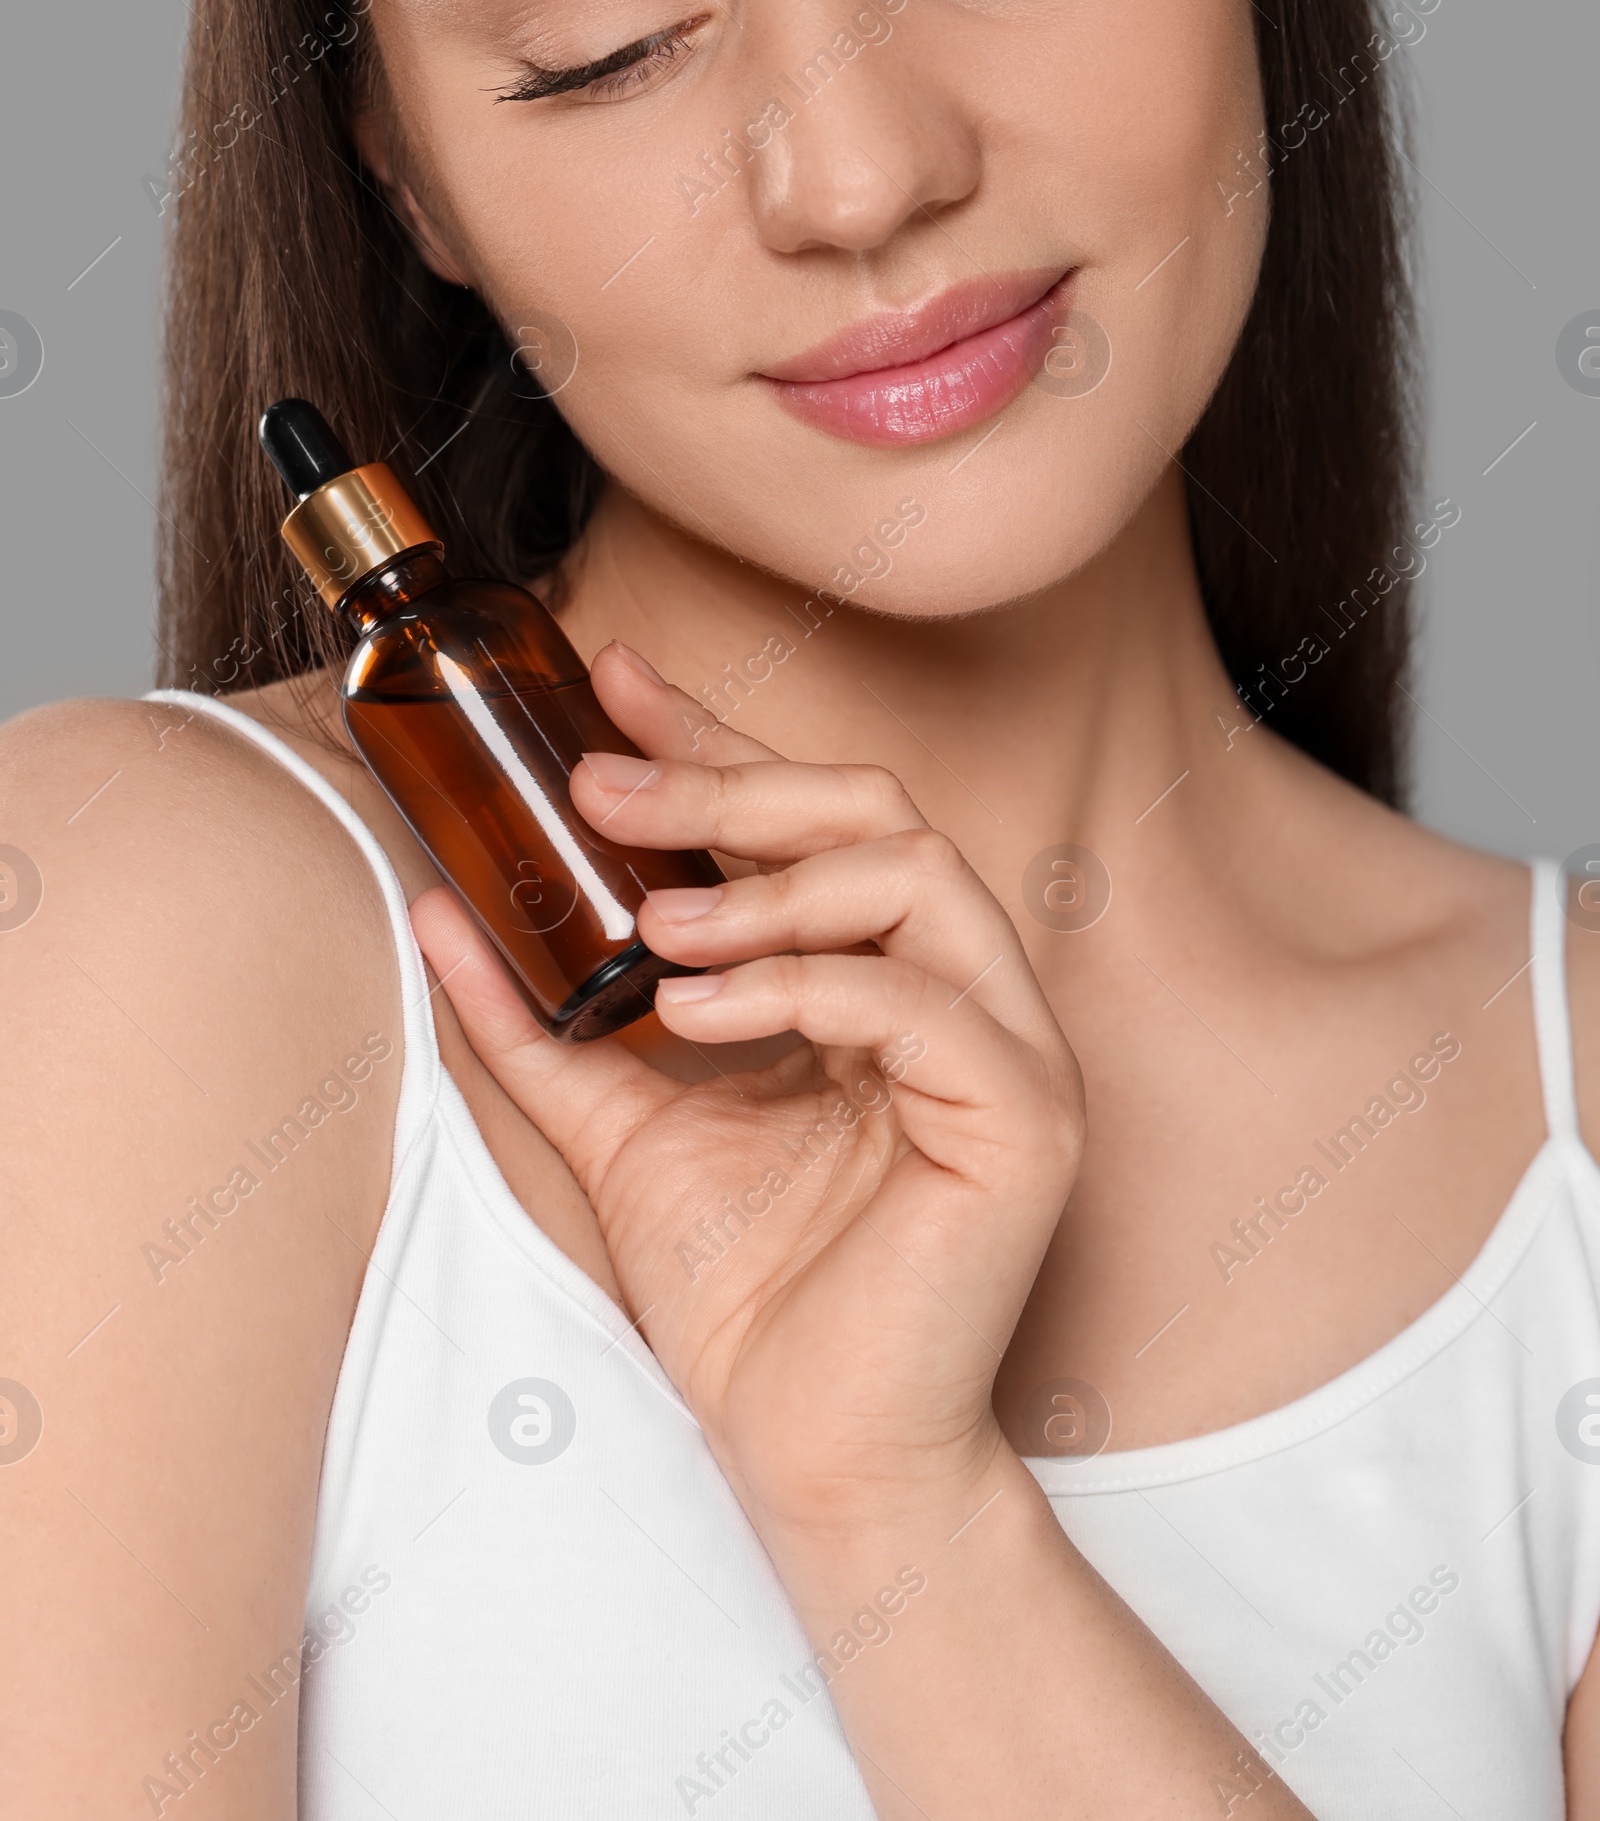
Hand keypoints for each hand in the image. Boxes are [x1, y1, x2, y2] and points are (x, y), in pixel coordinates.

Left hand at [408, 640, 1084, 1530]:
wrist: (812, 1451)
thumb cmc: (744, 1295)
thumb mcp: (618, 1121)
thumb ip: (541, 1020)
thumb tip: (444, 907)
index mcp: (881, 978)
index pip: (812, 820)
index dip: (716, 744)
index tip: (609, 685)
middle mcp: (960, 991)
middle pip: (876, 811)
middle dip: (731, 785)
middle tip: (602, 788)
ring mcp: (1007, 1048)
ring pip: (916, 874)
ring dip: (768, 882)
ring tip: (654, 926)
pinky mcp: (1026, 1117)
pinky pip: (920, 1000)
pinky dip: (800, 984)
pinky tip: (697, 1012)